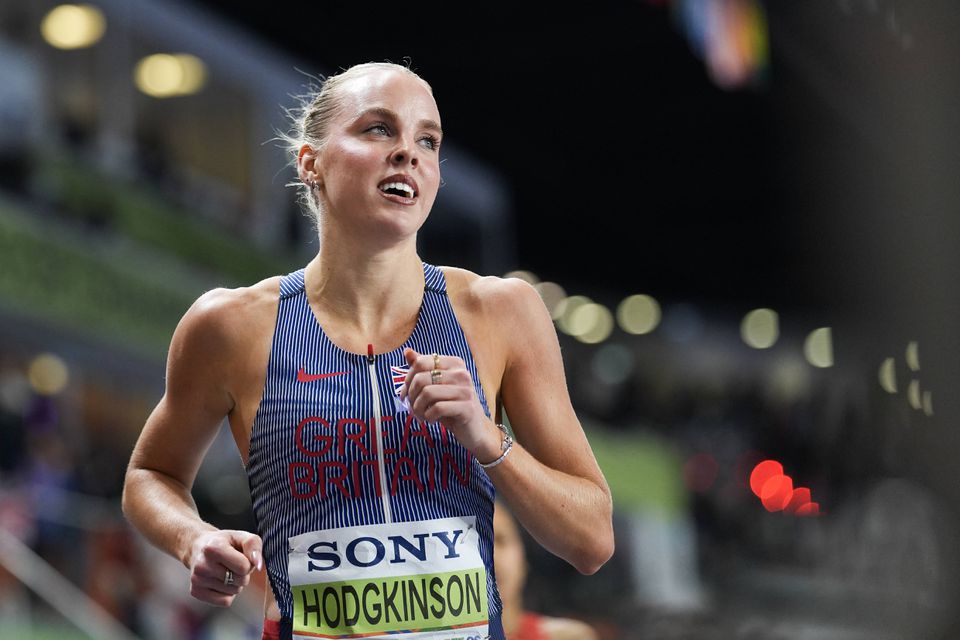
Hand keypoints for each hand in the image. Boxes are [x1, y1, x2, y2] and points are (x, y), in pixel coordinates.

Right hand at [187, 529, 262, 606]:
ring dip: (235, 583)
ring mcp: (197, 580)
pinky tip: (220, 581)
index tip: (241, 556)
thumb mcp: (241, 536)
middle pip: (241, 581)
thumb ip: (254, 546)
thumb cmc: (225, 542)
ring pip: (234, 592)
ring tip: (225, 571)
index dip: (248, 563)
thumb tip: (259, 565)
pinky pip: (225, 601)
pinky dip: (228, 594)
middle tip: (233, 564)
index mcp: (214, 548)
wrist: (198, 547)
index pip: (244, 567)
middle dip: (243, 574)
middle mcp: (202, 565)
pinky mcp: (196, 592)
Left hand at [400, 348, 501, 462]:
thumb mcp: (435, 386)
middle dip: (411, 396)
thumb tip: (407, 351)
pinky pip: (437, 408)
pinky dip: (428, 416)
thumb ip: (422, 369)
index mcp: (454, 363)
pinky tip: (431, 420)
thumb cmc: (451, 406)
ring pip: (427, 393)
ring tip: (421, 415)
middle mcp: (462, 373)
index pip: (420, 362)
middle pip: (421, 378)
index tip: (406, 394)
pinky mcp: (467, 408)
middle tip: (413, 407)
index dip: (407, 379)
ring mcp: (466, 390)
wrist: (474, 429)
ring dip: (418, 408)